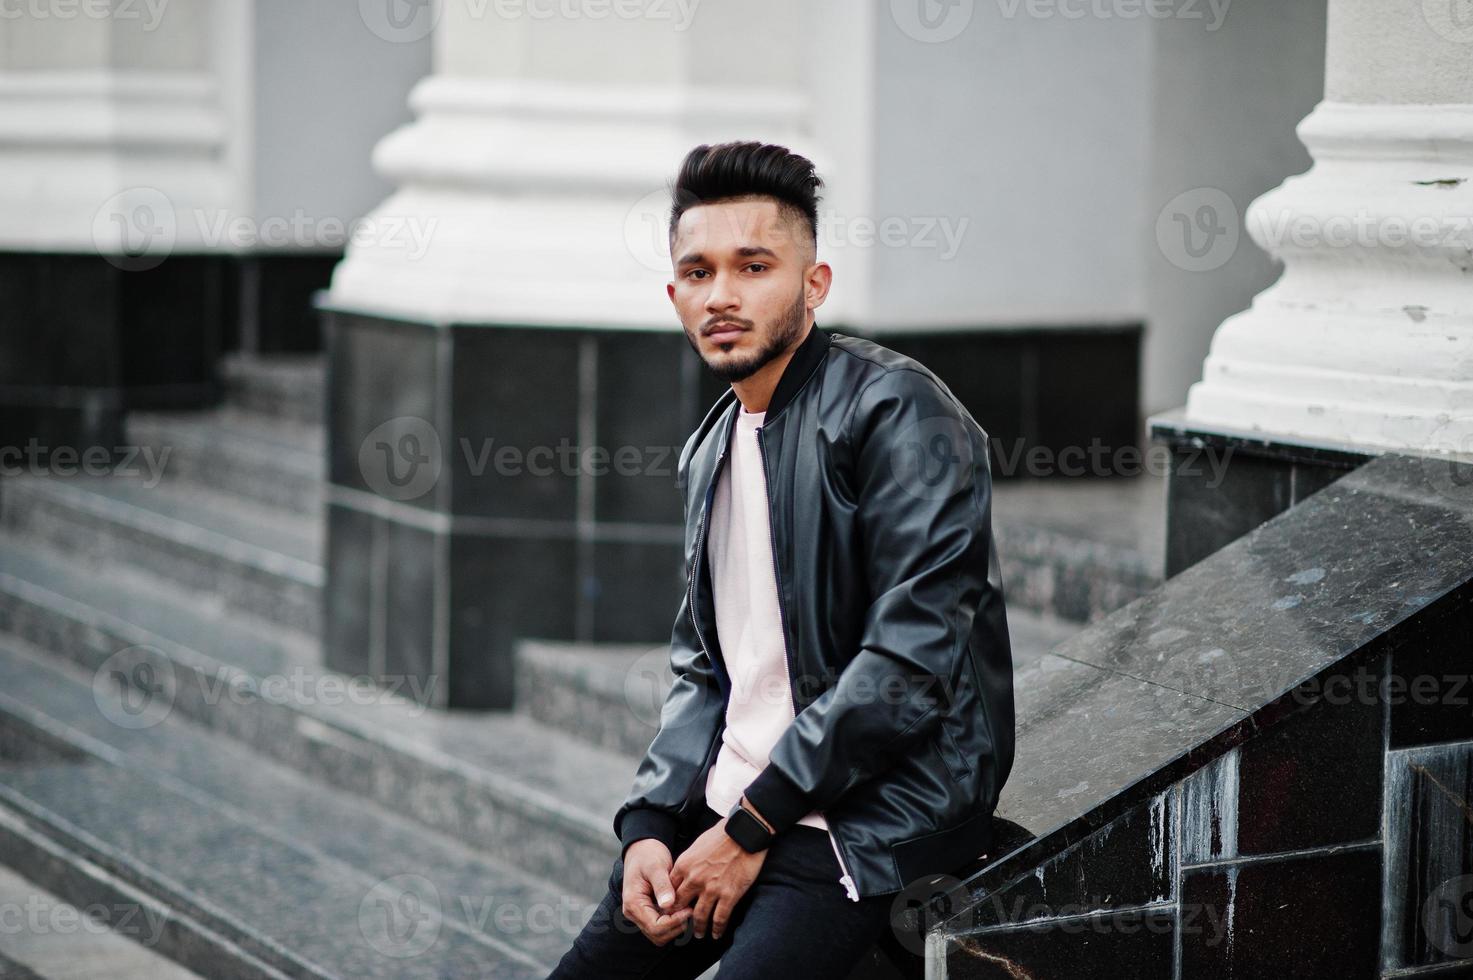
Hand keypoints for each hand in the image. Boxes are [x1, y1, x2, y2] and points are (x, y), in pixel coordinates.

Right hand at [621, 839, 692, 945]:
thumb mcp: (656, 867)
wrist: (642, 850)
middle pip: (657, 935)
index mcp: (633, 903)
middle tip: (691, 910)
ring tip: (687, 909)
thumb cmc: (648, 855)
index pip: (655, 926)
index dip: (674, 922)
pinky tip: (682, 908)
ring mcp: (640, 914)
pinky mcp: (648, 913)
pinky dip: (673, 922)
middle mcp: (634, 913)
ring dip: (675, 926)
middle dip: (676, 926)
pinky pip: (661, 927)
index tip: (689, 910)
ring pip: (660, 935)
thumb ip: (662, 885)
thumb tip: (668, 905)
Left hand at [669, 819, 766, 939]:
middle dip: (679, 918)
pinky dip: (718, 929)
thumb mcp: (697, 845)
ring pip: (700, 917)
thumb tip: (685, 872)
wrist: (744, 832)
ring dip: (698, 928)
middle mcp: (694, 880)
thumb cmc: (722, 835)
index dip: (670, 902)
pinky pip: (720, 918)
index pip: (670, 891)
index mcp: (684, 865)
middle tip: (681, 926)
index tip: (672, 910)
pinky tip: (717, 933)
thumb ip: (688, 862)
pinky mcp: (729, 894)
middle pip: (680, 907)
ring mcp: (711, 889)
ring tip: (699, 934)